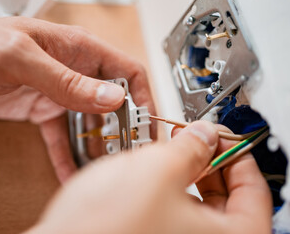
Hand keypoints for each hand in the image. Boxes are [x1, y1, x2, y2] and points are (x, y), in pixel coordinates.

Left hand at [0, 0, 155, 181]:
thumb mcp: (22, 58)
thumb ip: (67, 79)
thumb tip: (111, 97)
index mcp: (78, 50)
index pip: (126, 72)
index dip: (142, 97)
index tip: (146, 124)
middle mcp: (74, 71)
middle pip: (112, 102)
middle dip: (123, 128)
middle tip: (126, 155)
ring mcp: (59, 92)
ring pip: (89, 122)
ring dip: (97, 145)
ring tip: (103, 169)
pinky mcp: (41, 110)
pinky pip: (61, 136)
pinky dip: (67, 154)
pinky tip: (71, 173)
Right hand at [25, 121, 271, 233]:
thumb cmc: (105, 226)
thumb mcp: (157, 170)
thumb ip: (191, 147)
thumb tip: (205, 135)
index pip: (254, 191)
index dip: (237, 155)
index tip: (222, 136)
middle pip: (227, 198)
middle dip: (210, 161)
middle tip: (195, 138)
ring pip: (198, 203)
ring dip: (188, 171)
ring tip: (172, 149)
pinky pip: (174, 211)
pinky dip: (170, 187)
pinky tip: (155, 170)